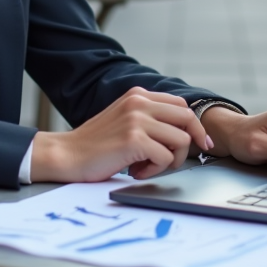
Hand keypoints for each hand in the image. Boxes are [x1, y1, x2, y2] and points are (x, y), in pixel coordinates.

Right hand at [31, 87, 212, 181]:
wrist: (67, 155)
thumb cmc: (96, 144)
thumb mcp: (124, 119)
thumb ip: (148, 118)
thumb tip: (184, 132)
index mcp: (138, 95)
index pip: (181, 105)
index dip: (194, 126)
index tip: (200, 143)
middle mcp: (139, 102)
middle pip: (187, 118)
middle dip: (191, 142)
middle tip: (178, 159)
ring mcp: (137, 119)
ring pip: (180, 140)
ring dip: (169, 160)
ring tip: (147, 165)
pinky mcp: (134, 139)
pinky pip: (165, 158)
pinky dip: (155, 170)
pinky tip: (136, 171)